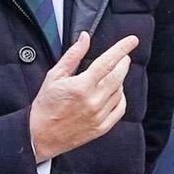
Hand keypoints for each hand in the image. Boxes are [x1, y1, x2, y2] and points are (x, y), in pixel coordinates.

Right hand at [26, 31, 135, 164]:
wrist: (41, 136)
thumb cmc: (46, 106)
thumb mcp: (54, 76)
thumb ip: (73, 55)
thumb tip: (85, 38)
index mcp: (81, 86)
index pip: (107, 62)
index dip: (122, 48)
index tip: (132, 40)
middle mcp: (93, 101)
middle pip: (118, 76)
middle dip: (123, 63)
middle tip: (124, 56)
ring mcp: (99, 115)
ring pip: (120, 91)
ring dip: (120, 80)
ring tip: (112, 75)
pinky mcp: (102, 127)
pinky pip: (120, 109)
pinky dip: (121, 98)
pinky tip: (115, 93)